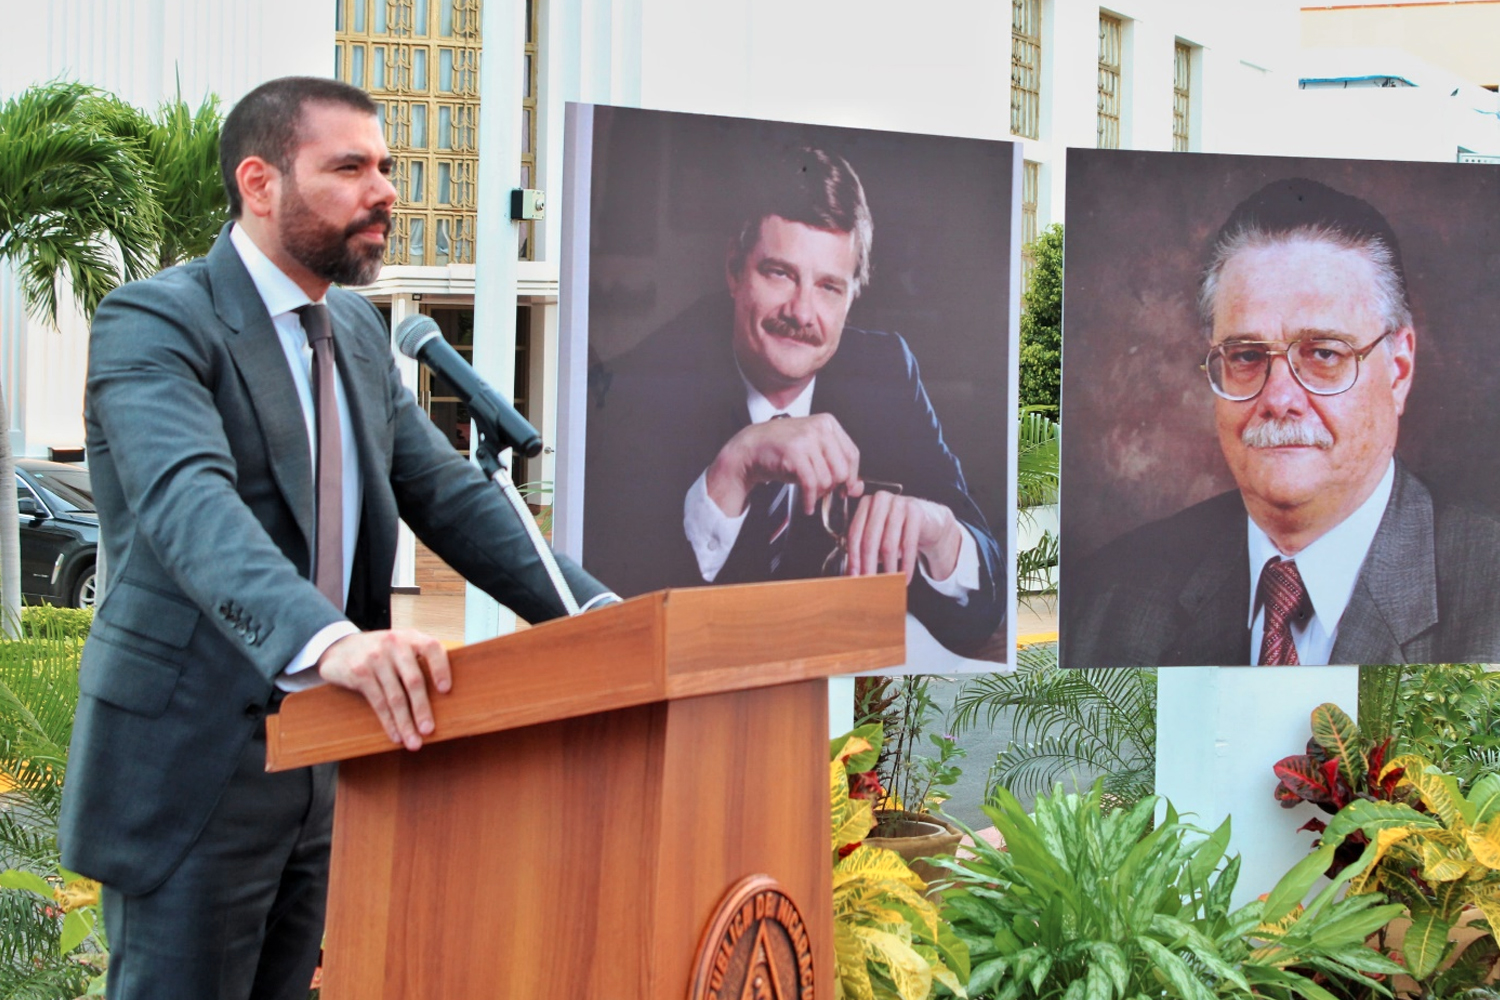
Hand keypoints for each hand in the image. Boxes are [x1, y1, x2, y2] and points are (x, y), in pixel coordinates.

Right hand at [317, 630, 451, 750]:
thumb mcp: (401, 647)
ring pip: (395, 696)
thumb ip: (421, 661)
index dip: (441, 668)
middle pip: (413, 680)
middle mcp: (394, 645)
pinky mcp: (359, 672)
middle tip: (429, 730)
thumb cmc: (382, 653)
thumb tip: (447, 696)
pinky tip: (395, 735)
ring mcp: (375, 658)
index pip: (432, 648)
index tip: (446, 690)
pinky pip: (378, 701)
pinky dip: (388, 722)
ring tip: (414, 742)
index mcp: (411, 637)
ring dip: (405, 723)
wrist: (340, 647)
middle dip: (422, 709)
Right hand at [704, 413, 861, 516]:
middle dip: (833, 487)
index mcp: (827, 423)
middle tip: (822, 492)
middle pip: (841, 469)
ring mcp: (806, 439)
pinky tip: (806, 504)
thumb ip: (838, 467)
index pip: (852, 454)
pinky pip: (811, 484)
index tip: (845, 489)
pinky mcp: (794, 454)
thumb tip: (857, 488)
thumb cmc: (782, 450)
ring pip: (827, 479)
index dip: (851, 476)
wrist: (751, 448)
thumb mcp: (814, 454)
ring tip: (809, 494)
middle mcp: (819, 428)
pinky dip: (809, 500)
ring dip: (818, 494)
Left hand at [846, 493, 962, 582]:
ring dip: (888, 569)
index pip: (854, 534)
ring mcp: (899, 504)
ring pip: (888, 544)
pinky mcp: (916, 512)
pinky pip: (908, 544)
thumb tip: (854, 575)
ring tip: (888, 583)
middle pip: (869, 540)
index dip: (853, 558)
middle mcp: (880, 500)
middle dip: (868, 566)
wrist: (930, 520)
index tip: (854, 576)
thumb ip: (865, 550)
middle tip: (869, 584)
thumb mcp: (879, 536)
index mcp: (866, 504)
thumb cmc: (899, 529)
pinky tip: (905, 577)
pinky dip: (906, 565)